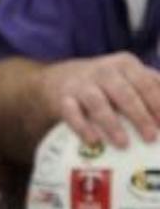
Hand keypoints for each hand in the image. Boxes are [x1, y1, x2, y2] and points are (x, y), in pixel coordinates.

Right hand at [37, 52, 159, 148]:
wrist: (59, 78)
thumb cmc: (106, 83)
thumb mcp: (130, 76)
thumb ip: (152, 86)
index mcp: (126, 64)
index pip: (146, 84)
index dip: (157, 104)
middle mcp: (103, 71)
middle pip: (124, 94)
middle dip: (139, 117)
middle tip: (150, 137)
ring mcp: (81, 84)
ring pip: (97, 103)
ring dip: (112, 124)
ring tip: (123, 144)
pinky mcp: (62, 99)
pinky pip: (71, 113)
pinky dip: (82, 127)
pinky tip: (93, 141)